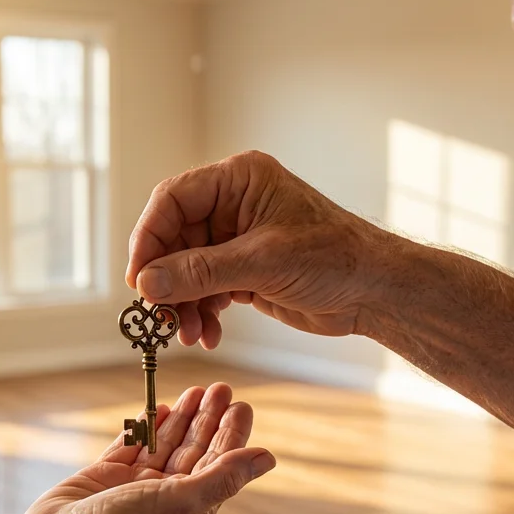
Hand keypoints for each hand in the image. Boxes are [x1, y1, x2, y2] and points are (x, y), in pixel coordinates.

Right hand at [14, 383, 274, 513]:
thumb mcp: (183, 501)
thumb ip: (224, 476)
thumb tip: (268, 457)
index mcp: (191, 508)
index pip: (219, 464)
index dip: (231, 433)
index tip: (241, 404)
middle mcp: (165, 497)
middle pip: (195, 450)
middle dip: (208, 418)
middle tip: (220, 387)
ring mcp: (134, 486)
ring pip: (165, 444)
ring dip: (181, 417)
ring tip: (194, 390)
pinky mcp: (105, 476)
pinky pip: (131, 444)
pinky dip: (145, 426)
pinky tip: (159, 408)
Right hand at [126, 151, 388, 347]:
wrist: (374, 291)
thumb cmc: (334, 258)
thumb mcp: (262, 262)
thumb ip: (200, 272)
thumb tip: (147, 283)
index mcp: (239, 179)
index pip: (173, 199)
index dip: (149, 238)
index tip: (139, 279)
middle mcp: (233, 203)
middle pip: (174, 238)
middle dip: (167, 280)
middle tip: (161, 316)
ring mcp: (237, 238)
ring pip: (186, 268)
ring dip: (183, 303)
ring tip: (189, 333)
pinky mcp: (243, 269)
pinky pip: (204, 288)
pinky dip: (201, 312)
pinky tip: (208, 334)